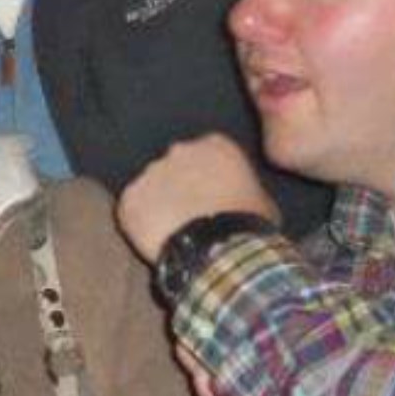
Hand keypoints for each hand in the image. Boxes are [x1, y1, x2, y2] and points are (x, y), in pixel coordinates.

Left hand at [116, 135, 273, 262]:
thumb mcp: (263, 200)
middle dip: (179, 186)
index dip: (207, 177)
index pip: (207, 153)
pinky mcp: (130, 198)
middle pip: (175, 166)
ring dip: (158, 204)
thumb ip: (245, 187)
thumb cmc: (248, 226)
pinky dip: (140, 222)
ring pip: (151, 187)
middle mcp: (179, 151)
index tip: (210, 196)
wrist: (220, 250)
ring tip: (174, 232)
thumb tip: (243, 197)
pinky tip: (156, 240)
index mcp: (215, 145)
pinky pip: (132, 208)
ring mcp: (151, 173)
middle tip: (190, 215)